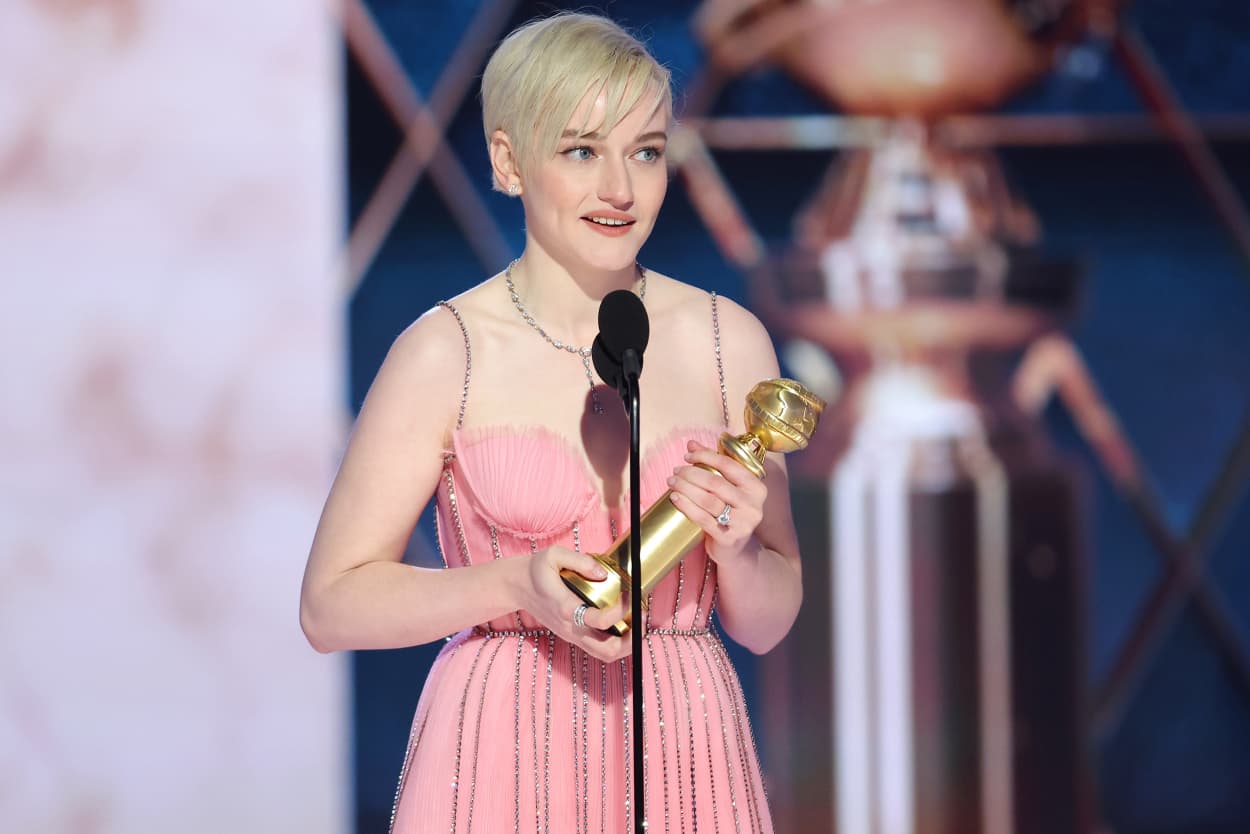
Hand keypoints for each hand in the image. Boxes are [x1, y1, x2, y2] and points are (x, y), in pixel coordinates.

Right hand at [521, 545, 631, 662]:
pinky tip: (628, 625)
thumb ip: (580, 561)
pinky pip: (601, 649)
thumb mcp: (554, 555)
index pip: (599, 621)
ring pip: (606, 654)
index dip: (620, 610)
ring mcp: (573, 636)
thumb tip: (604, 574)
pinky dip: (619, 642)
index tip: (631, 593)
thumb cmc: (537, 570)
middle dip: (632, 638)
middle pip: (607, 650)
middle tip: (644, 615)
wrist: (518, 587)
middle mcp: (570, 628)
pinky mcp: (575, 637)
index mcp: (566, 609)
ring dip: (628, 644)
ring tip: (640, 622)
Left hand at [666, 439, 766, 566]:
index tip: (687, 456)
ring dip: (685, 488)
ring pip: (707, 500)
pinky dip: (686, 506)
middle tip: (675, 471)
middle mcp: (753, 504)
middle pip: (715, 482)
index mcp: (756, 487)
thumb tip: (692, 444)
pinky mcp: (729, 538)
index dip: (706, 457)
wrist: (735, 549)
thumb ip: (713, 465)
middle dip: (691, 474)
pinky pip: (702, 518)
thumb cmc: (730, 513)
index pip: (728, 465)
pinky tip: (675, 498)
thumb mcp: (728, 488)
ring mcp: (742, 523)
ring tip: (672, 482)